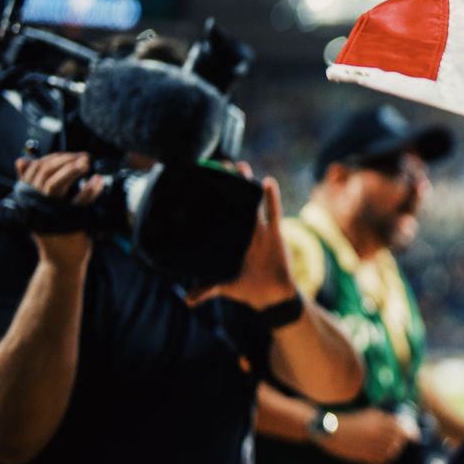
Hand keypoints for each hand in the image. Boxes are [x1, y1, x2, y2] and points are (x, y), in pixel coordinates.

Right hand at [16, 152, 105, 269]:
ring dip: (71, 169)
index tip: (71, 155)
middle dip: (64, 160)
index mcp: (29, 198)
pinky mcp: (68, 222)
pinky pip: (79, 200)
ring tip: (86, 163)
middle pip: (43, 173)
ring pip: (55, 184)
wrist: (62, 261)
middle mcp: (36, 204)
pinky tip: (97, 180)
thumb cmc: (55, 231)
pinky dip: (89, 188)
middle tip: (83, 157)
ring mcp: (50, 213)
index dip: (53, 157)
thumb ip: (31, 185)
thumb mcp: (39, 208)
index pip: (34, 169)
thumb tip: (22, 160)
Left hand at [186, 171, 293, 308]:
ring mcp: (258, 230)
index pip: (215, 215)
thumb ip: (207, 289)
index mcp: (227, 240)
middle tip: (219, 164)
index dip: (208, 199)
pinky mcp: (275, 233)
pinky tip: (268, 182)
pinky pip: (273, 212)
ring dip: (246, 185)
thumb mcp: (224, 286)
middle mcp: (241, 231)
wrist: (270, 293)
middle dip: (227, 184)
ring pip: (251, 203)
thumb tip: (188, 300)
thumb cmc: (243, 287)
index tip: (200, 180)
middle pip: (232, 203)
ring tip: (241, 166)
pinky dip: (271, 198)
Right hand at [324, 408, 420, 463]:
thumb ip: (386, 418)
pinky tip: (380, 456)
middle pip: (398, 441)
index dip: (412, 434)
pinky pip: (381, 461)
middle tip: (399, 442)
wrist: (330, 431)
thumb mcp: (369, 414)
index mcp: (379, 421)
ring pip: (391, 452)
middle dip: (400, 442)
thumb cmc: (351, 421)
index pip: (403, 429)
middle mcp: (377, 434)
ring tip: (388, 449)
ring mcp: (371, 446)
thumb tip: (402, 424)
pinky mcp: (364, 457)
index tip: (416, 437)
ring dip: (393, 451)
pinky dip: (384, 460)